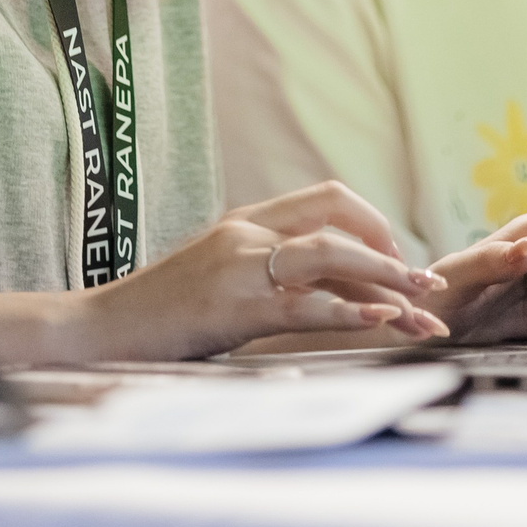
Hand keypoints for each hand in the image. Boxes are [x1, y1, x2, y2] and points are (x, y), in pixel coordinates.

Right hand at [78, 181, 448, 360]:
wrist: (99, 329)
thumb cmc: (159, 312)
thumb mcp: (218, 276)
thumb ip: (267, 269)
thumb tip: (328, 288)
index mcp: (247, 219)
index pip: (327, 197)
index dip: (373, 223)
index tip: (396, 258)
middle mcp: (247, 231)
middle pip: (338, 217)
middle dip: (391, 248)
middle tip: (428, 281)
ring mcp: (239, 264)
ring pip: (330, 254)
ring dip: (385, 278)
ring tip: (422, 303)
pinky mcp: (232, 305)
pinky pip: (303, 303)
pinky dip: (347, 310)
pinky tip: (378, 320)